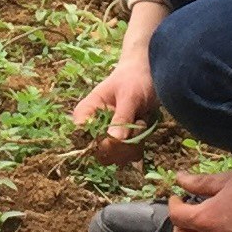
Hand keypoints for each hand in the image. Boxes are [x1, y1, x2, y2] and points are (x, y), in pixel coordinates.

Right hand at [70, 0, 167, 157]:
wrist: (149, 74)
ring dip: (133, 144)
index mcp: (85, 113)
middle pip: (99, 153)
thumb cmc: (135, 78)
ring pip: (115, 158)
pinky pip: (126, 157)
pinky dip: (138, 147)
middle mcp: (92, 128)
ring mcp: (106, 137)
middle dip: (121, 145)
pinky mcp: (119, 143)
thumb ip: (122, 116)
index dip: (99, 143)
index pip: (82, 139)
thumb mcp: (129, 95)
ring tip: (139, 121)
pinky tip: (141, 128)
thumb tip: (114, 140)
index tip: (118, 135)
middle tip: (136, 123)